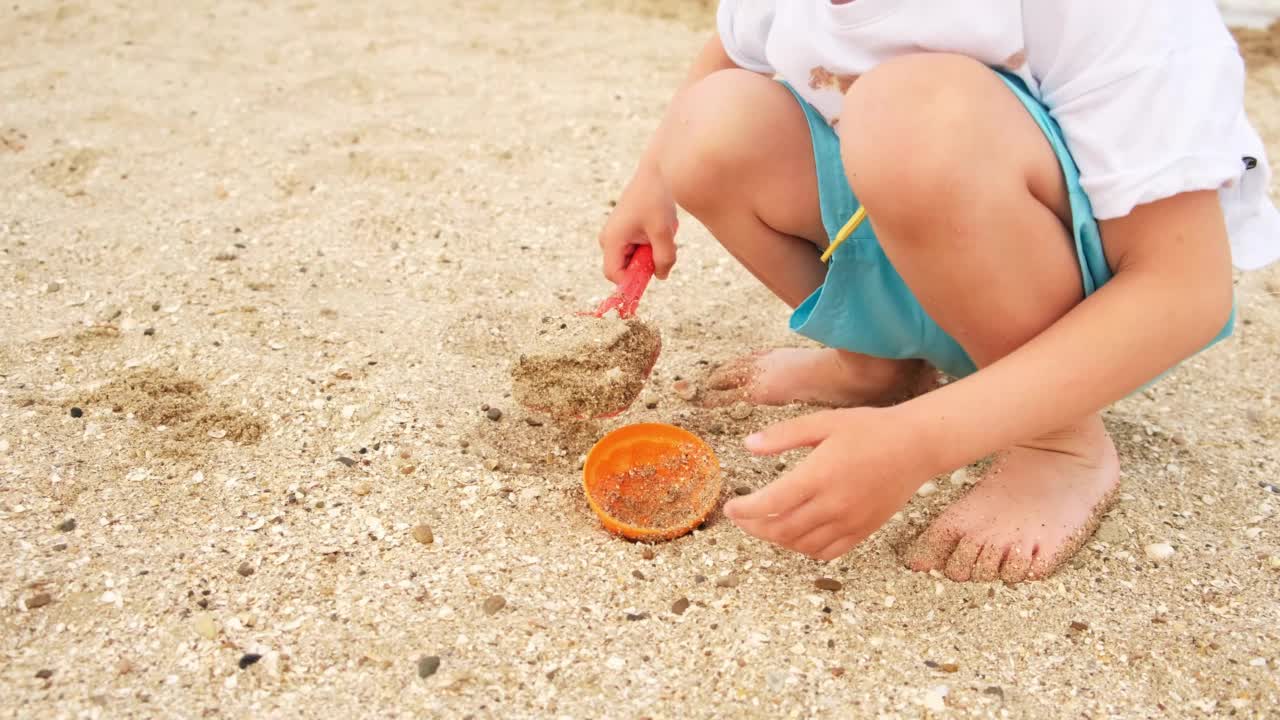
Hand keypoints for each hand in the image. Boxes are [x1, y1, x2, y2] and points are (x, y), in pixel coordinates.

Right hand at [598, 167, 678, 282]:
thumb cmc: (656, 199)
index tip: (653, 274)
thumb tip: (661, 276)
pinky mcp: (623, 233)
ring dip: (649, 256)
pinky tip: (658, 232)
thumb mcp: (664, 231)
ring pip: (631, 261)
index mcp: (612, 239)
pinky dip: (649, 247)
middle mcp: (608, 240)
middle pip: (623, 270)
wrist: (656, 174)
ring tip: (661, 236)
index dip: (633, 282)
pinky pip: (635, 251)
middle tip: (661, 249)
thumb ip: (664, 257)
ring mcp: (614, 236)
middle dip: (644, 267)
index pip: (615, 275)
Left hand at [723, 407, 931, 559]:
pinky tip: (797, 535)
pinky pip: (828, 552)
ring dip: (778, 540)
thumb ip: (784, 435)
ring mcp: (850, 522)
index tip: (730, 508)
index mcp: (819, 476)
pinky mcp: (864, 531)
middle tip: (742, 518)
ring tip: (766, 524)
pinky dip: (806, 549)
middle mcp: (834, 504)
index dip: (744, 511)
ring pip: (802, 546)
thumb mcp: (823, 421)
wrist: (916, 445)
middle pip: (781, 531)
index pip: (770, 504)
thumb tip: (748, 446)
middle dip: (754, 528)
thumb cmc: (869, 429)